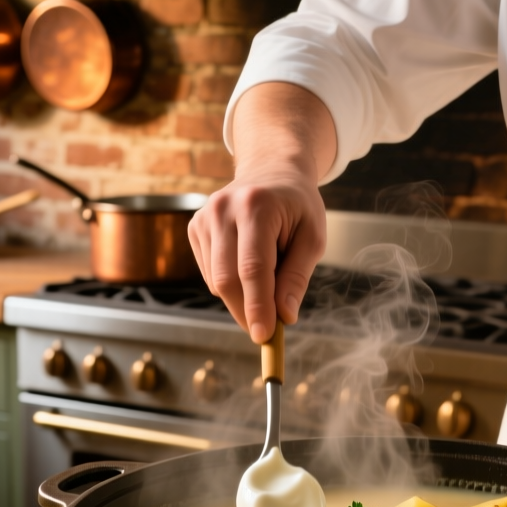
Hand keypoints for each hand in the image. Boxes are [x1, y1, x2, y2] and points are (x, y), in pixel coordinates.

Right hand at [189, 171, 324, 342]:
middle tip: (267, 331)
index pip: (253, 267)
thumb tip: (284, 317)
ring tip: (268, 279)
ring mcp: (203, 217)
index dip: (257, 306)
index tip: (264, 336)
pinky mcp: (194, 228)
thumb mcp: (312, 237)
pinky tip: (247, 266)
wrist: (270, 171)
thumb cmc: (297, 206)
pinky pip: (210, 274)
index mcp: (256, 206)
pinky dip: (230, 284)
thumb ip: (297, 277)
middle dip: (247, 311)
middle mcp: (222, 209)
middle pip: (227, 278)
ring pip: (216, 281)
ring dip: (241, 298)